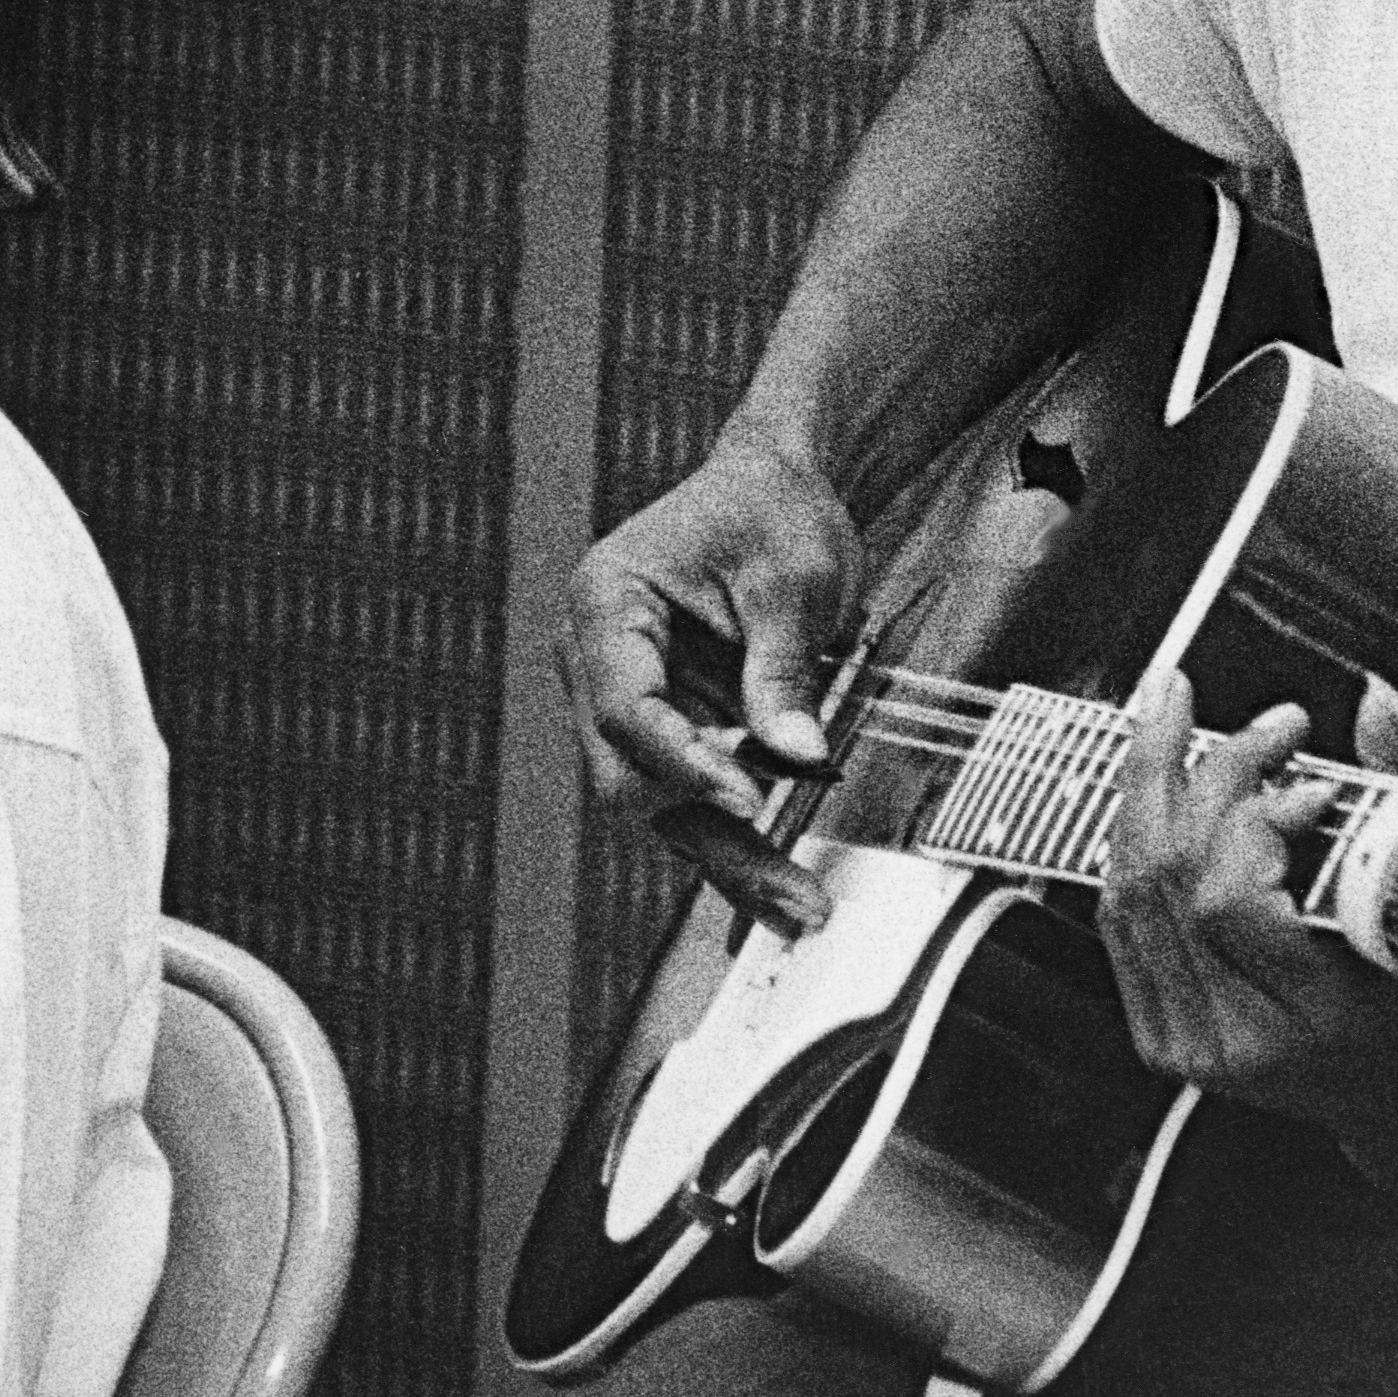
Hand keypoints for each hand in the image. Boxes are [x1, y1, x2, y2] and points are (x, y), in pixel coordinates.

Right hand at [563, 431, 862, 941]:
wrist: (774, 488)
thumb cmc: (772, 510)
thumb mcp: (793, 581)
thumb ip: (784, 670)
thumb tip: (796, 755)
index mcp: (606, 606)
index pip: (625, 708)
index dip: (683, 763)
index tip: (752, 798)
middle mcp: (597, 663)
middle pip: (629, 777)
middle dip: (709, 835)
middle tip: (789, 892)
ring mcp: (628, 703)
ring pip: (659, 805)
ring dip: (727, 857)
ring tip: (799, 908)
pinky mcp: (668, 731)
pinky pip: (690, 798)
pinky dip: (736, 837)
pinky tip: (781, 886)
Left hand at [1089, 669, 1397, 1116]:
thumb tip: (1376, 703)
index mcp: (1321, 1020)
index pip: (1230, 901)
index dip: (1250, 816)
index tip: (1302, 777)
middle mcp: (1240, 1040)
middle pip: (1165, 882)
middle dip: (1174, 770)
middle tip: (1193, 703)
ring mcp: (1189, 1046)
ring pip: (1127, 894)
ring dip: (1141, 796)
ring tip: (1167, 728)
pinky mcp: (1160, 1039)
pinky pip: (1119, 923)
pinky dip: (1131, 848)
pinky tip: (1153, 799)